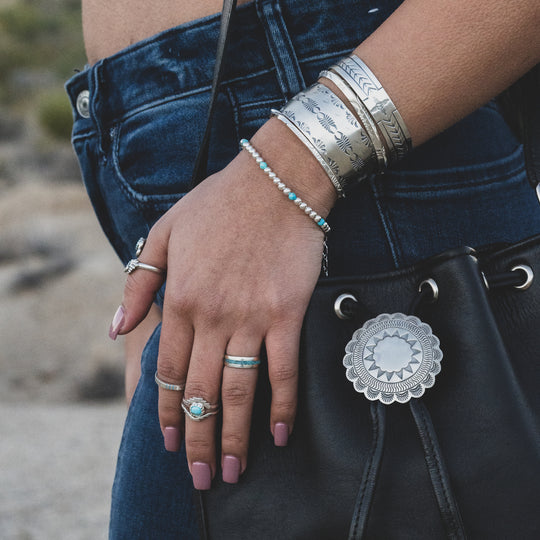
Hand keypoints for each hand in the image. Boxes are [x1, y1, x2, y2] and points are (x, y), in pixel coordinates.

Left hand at [111, 121, 335, 487]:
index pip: (165, 368)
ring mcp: (250, 317)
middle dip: (197, 438)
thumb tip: (114, 329)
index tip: (167, 440)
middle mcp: (211, 315)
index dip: (164, 409)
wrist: (276, 182)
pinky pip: (283, 369)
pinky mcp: (286, 314)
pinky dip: (282, 405)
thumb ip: (138, 283)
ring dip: (234, 434)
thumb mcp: (164, 232)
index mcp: (179, 297)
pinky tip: (278, 433)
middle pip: (199, 390)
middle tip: (200, 476)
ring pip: (238, 389)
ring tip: (233, 469)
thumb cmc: (219, 203)